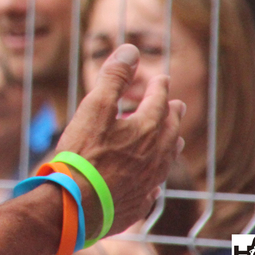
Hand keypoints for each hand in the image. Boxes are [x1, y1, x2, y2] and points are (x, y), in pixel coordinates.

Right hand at [55, 44, 184, 237]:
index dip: (159, 87)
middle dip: (173, 114)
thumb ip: (113, 78)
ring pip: (168, 158)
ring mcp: (149, 181)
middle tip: (177, 105)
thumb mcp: (93, 108)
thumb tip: (130, 50)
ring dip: (172, 144)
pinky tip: (155, 180)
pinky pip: (155, 186)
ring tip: (175, 138)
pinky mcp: (138, 202)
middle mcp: (155, 155)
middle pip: (170, 129)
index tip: (161, 78)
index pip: (159, 100)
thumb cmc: (83, 154)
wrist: (76, 204)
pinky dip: (157, 176)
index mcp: (146, 128)